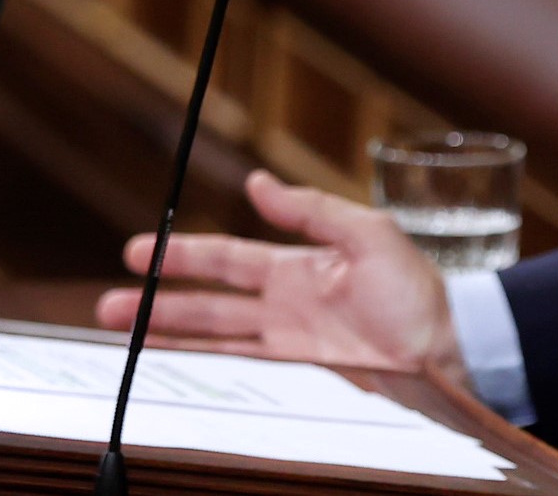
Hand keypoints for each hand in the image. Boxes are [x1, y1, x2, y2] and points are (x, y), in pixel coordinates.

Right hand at [94, 169, 462, 379]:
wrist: (450, 350)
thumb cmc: (418, 290)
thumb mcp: (368, 234)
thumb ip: (311, 210)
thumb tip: (258, 183)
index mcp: (299, 265)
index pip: (228, 259)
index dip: (183, 256)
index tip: (138, 254)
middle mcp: (285, 304)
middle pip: (209, 301)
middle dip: (158, 301)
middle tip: (108, 304)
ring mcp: (289, 341)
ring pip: (215, 337)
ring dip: (169, 335)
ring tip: (123, 335)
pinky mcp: (300, 373)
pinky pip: (242, 369)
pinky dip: (206, 367)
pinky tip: (173, 366)